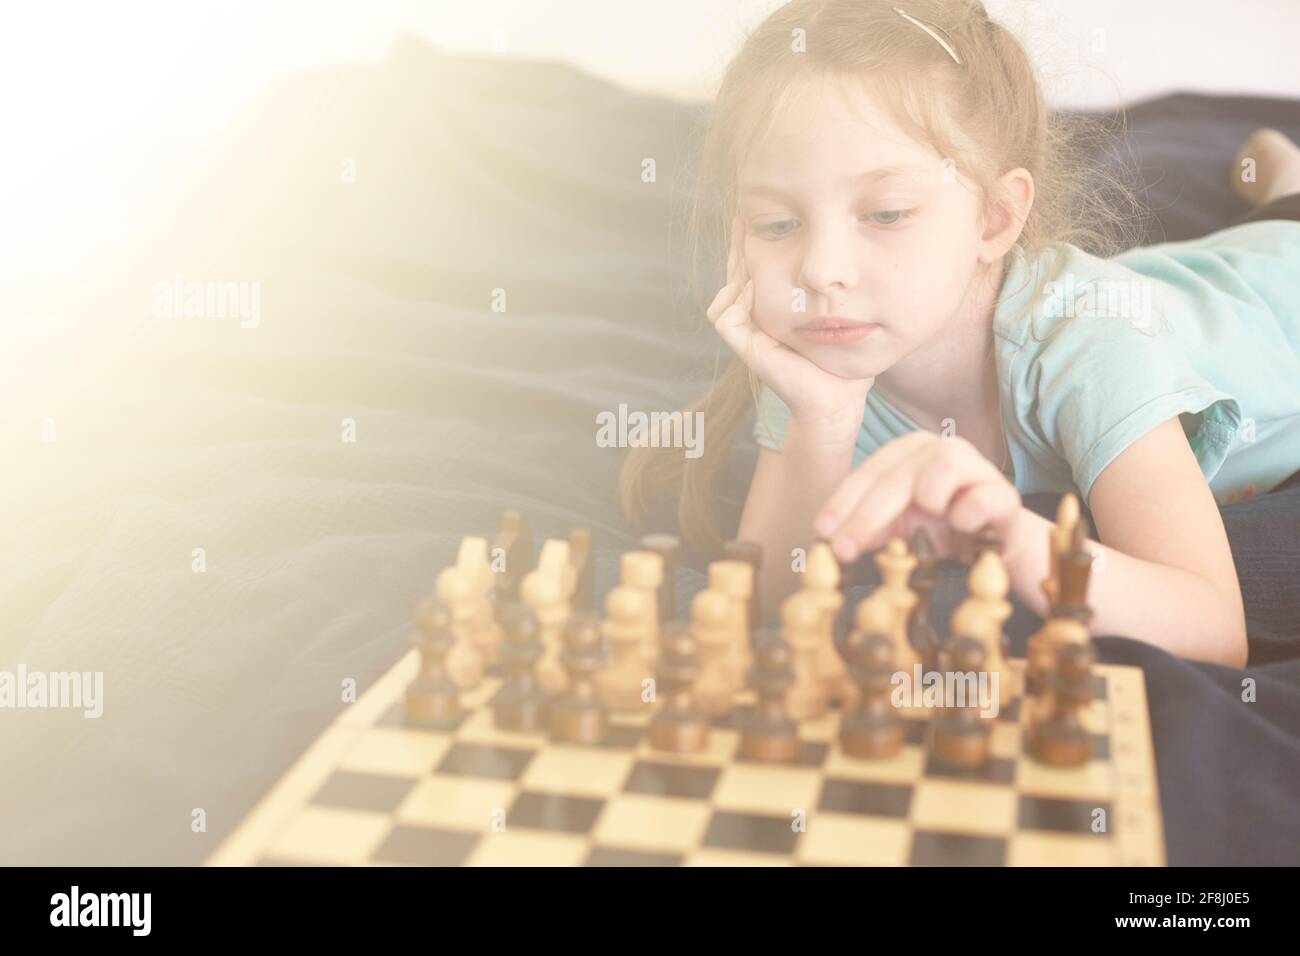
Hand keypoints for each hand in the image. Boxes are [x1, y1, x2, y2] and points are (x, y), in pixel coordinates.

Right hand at [707, 215, 873, 436]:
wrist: (839, 397)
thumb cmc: (842, 355)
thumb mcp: (838, 309)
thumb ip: (830, 284)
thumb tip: (841, 250)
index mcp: (771, 308)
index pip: (752, 267)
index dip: (752, 240)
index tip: (758, 213)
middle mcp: (755, 319)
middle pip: (735, 272)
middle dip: (740, 244)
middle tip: (744, 216)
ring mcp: (746, 334)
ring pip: (728, 289)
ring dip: (738, 266)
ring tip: (750, 241)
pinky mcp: (745, 347)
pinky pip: (725, 314)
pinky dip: (738, 297)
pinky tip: (755, 282)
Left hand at [813, 431, 1023, 562]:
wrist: (997, 545)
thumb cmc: (942, 530)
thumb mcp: (897, 527)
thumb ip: (866, 528)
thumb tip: (829, 543)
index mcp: (909, 452)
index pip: (868, 473)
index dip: (842, 503)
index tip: (821, 534)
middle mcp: (940, 449)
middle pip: (895, 478)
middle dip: (865, 517)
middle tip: (843, 551)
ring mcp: (975, 466)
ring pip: (941, 466)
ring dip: (927, 500)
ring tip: (930, 524)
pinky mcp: (1004, 493)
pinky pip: (981, 498)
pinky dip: (965, 515)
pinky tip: (961, 527)